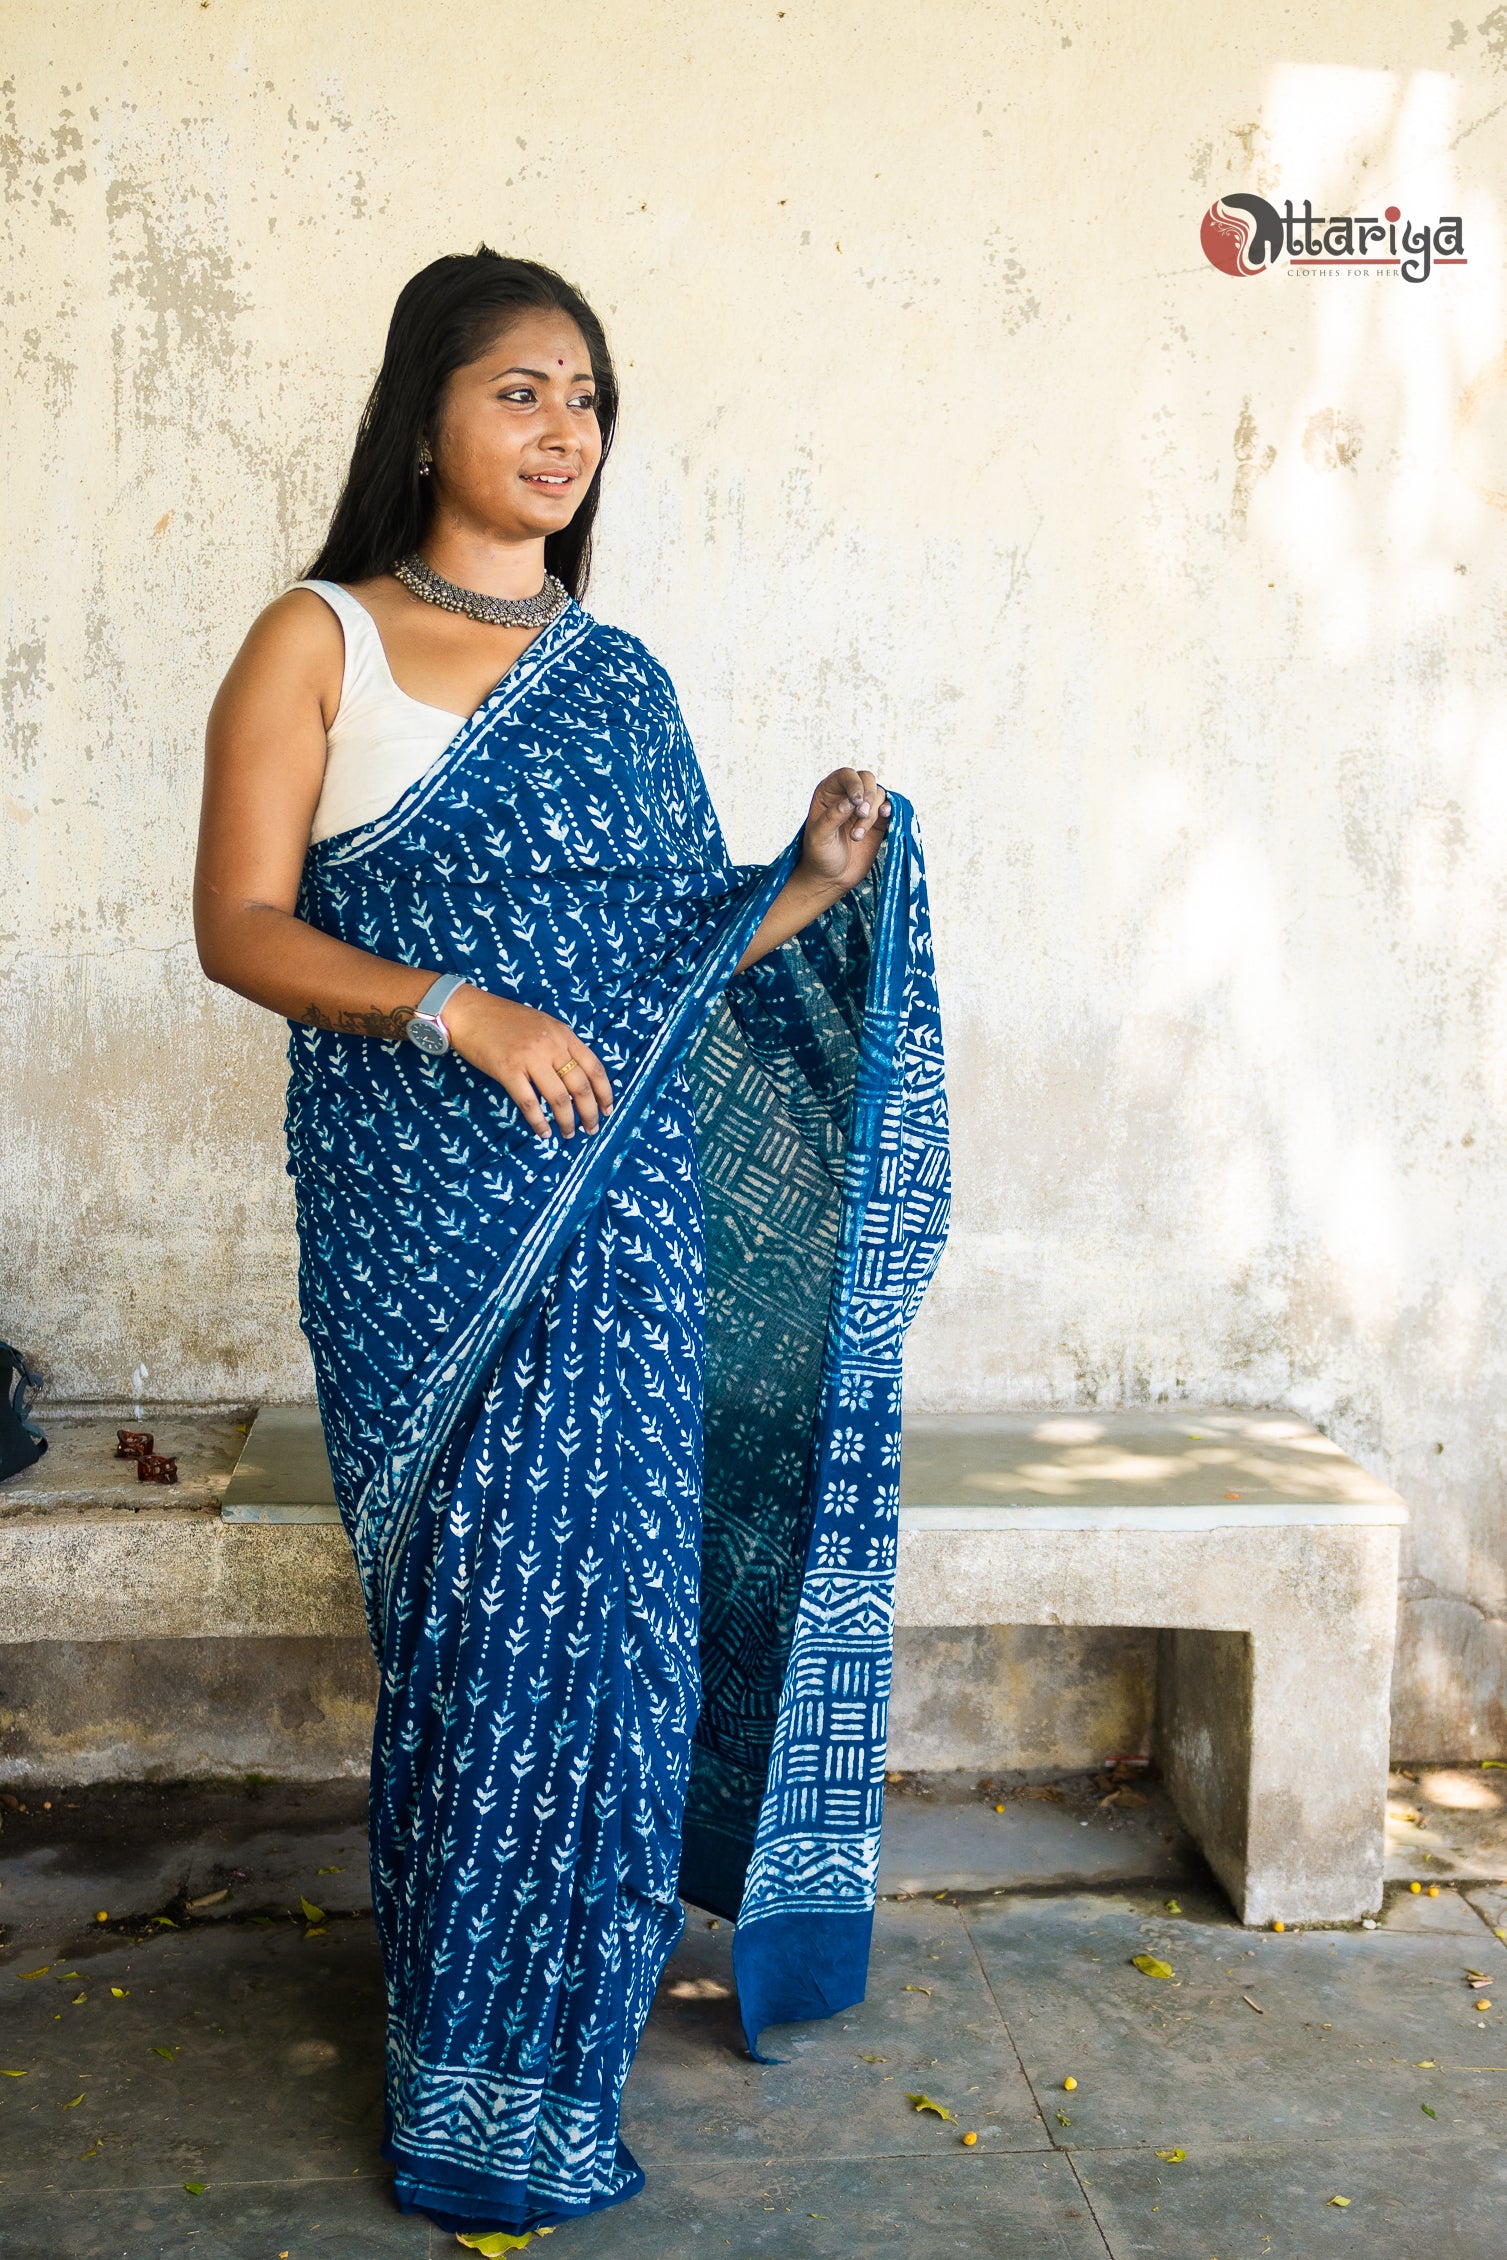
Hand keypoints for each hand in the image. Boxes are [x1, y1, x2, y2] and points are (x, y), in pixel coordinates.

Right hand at [443, 988, 612, 1138]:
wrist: (469, 1011)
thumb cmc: (505, 1019)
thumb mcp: (543, 1025)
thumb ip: (560, 1046)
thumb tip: (575, 1078)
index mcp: (564, 1034)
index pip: (594, 1067)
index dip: (604, 1092)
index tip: (607, 1109)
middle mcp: (552, 1046)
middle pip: (580, 1086)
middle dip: (590, 1112)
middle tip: (591, 1129)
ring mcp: (530, 1058)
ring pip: (558, 1098)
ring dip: (567, 1121)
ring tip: (569, 1134)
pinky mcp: (508, 1071)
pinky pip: (530, 1103)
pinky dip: (539, 1122)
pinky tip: (544, 1133)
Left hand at [798, 768, 891, 894]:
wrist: (832, 878)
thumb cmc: (820, 855)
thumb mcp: (819, 837)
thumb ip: (833, 816)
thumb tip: (851, 800)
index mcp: (829, 793)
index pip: (846, 775)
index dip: (854, 784)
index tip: (857, 801)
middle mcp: (847, 796)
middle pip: (867, 779)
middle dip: (868, 796)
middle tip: (861, 815)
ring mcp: (864, 808)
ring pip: (879, 795)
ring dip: (872, 814)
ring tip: (856, 837)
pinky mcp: (878, 821)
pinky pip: (889, 807)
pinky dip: (890, 809)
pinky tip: (886, 815)